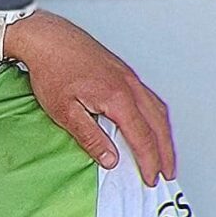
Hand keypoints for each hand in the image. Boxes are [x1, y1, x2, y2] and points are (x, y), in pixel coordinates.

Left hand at [8, 12, 175, 184]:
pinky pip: (150, 98)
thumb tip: (111, 160)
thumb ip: (91, 137)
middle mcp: (129, 86)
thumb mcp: (64, 111)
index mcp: (117, 98)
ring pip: (158, 110)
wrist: (47, 38)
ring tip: (165, 154)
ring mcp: (129, 77)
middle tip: (168, 173)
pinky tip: (152, 125)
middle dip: (165, 152)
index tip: (151, 179)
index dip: (149, 161)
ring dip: (164, 134)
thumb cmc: (51, 69)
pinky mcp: (124, 72)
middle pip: (158, 125)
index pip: (142, 137)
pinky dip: (157, 117)